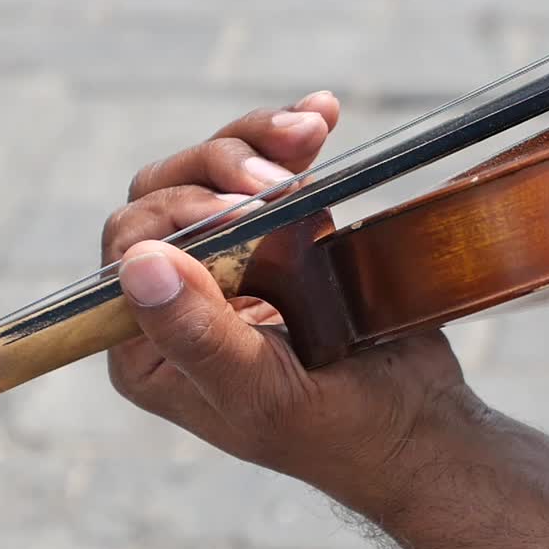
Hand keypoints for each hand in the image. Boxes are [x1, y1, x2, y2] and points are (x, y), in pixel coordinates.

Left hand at [102, 92, 468, 501]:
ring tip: (311, 131)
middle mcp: (175, 302)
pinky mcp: (276, 240)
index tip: (247, 213)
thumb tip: (140, 265)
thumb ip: (199, 335)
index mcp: (148, 348)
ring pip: (210, 174)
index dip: (177, 216)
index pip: (126, 251)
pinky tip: (322, 116)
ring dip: (257, 144)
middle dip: (220, 169)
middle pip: (163, 196)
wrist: (422, 423)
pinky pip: (264, 174)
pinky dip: (288, 140)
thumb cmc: (341, 432)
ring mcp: (227, 264)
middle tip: (283, 182)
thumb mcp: (265, 394)